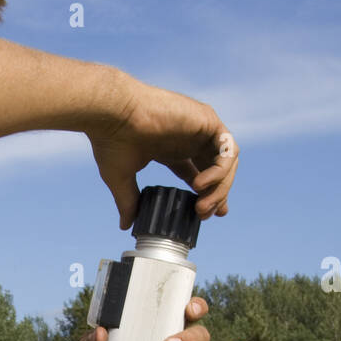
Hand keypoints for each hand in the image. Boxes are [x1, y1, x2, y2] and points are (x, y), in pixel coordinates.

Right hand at [88, 76, 238, 229]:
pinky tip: (199, 185)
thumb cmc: (111, 140)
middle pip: (216, 169)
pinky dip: (220, 171)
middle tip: (204, 214)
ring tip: (202, 205)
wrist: (113, 114)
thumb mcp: (120, 178)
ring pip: (227, 162)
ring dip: (220, 187)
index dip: (206, 193)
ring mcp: (199, 128)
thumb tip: (125, 225)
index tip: (205, 214)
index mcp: (171, 149)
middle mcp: (188, 138)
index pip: (197, 172)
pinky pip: (228, 150)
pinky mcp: (207, 120)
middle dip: (217, 194)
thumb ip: (128, 201)